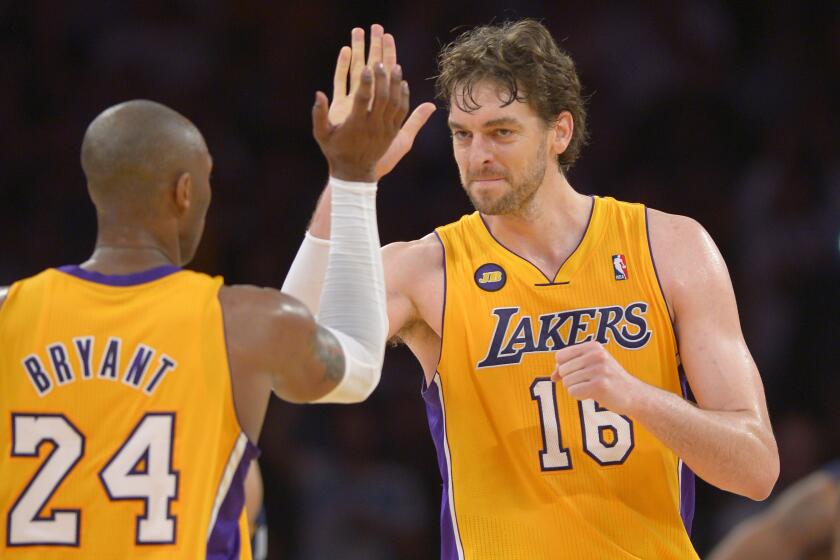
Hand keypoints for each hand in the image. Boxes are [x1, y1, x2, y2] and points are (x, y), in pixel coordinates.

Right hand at [313, 62, 408, 181]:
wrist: (354, 172)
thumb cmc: (335, 150)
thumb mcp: (321, 135)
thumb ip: (318, 114)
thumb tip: (318, 94)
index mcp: (355, 125)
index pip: (363, 99)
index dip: (366, 82)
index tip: (366, 67)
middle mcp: (373, 126)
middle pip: (382, 98)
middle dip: (382, 78)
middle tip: (380, 61)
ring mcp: (385, 129)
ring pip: (395, 103)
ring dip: (396, 83)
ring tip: (396, 66)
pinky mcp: (393, 132)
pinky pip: (402, 112)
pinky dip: (404, 96)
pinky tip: (403, 83)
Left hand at [551, 341, 643, 413]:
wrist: (633, 394)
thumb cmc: (608, 379)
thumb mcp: (590, 366)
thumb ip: (569, 367)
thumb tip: (553, 375)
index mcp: (593, 346)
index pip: (560, 356)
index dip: (563, 368)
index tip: (575, 373)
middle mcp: (596, 355)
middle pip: (562, 370)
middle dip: (570, 380)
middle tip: (587, 382)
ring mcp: (599, 370)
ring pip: (567, 382)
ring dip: (576, 389)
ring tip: (592, 387)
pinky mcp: (600, 385)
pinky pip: (573, 392)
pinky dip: (580, 396)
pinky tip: (593, 394)